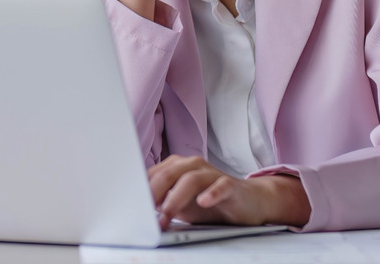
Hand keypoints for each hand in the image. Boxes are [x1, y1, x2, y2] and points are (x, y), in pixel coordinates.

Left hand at [148, 155, 310, 228]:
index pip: (153, 174)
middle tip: (146, 211)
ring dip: (177, 198)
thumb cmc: (210, 201)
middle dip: (155, 193)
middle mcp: (192, 165)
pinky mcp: (230, 184)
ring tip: (168, 214)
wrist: (248, 201)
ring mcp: (211, 173)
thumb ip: (163, 203)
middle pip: (168, 173)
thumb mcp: (182, 204)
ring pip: (191, 179)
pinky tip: (203, 202)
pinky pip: (220, 186)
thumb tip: (140, 211)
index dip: (141, 189)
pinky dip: (211, 193)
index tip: (131, 204)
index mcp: (176, 167)